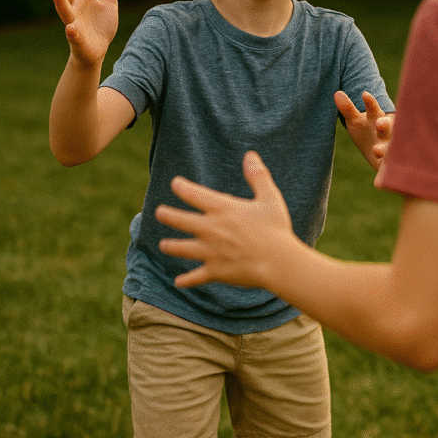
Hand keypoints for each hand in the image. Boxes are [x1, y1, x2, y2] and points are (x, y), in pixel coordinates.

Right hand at [50, 0, 118, 66]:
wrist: (96, 52)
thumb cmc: (100, 27)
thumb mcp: (109, 4)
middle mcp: (75, 7)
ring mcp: (74, 22)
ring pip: (65, 11)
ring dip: (60, 2)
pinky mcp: (78, 39)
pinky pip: (74, 35)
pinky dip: (72, 31)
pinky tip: (71, 27)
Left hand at [156, 151, 294, 288]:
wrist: (278, 262)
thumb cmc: (276, 228)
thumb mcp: (269, 197)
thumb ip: (257, 175)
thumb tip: (250, 155)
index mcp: (223, 209)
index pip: (195, 194)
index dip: (182, 188)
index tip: (175, 183)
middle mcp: (211, 229)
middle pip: (182, 221)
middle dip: (168, 216)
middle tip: (159, 212)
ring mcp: (210, 251)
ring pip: (183, 248)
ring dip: (171, 246)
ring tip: (163, 245)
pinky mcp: (215, 271)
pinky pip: (196, 276)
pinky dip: (186, 280)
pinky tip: (178, 282)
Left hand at [335, 90, 393, 170]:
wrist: (382, 151)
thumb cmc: (368, 131)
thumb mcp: (356, 121)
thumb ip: (348, 109)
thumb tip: (336, 93)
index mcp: (378, 119)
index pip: (375, 109)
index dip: (370, 103)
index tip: (364, 95)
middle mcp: (388, 133)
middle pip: (389, 126)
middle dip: (385, 125)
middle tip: (379, 123)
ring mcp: (391, 149)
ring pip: (391, 148)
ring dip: (385, 149)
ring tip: (376, 150)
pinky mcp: (390, 165)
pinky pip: (389, 170)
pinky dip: (385, 174)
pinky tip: (378, 182)